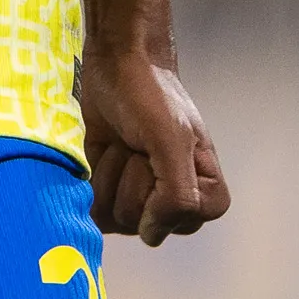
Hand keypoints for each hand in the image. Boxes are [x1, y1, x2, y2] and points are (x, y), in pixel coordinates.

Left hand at [80, 46, 227, 243]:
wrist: (116, 64)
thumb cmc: (151, 96)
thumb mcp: (172, 140)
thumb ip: (177, 194)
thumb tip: (151, 235)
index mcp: (206, 193)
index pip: (181, 221)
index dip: (162, 192)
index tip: (162, 156)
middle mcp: (175, 203)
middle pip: (141, 225)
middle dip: (131, 179)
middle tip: (139, 144)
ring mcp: (139, 200)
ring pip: (114, 218)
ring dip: (110, 173)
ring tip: (122, 143)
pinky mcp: (109, 192)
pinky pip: (93, 210)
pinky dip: (92, 177)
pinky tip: (103, 151)